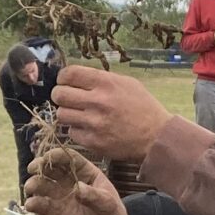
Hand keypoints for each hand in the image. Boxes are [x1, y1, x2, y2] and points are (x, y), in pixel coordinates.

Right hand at [23, 142, 131, 214]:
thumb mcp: (108, 205)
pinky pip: (40, 204)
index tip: (48, 157)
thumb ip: (93, 196)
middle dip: (40, 166)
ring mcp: (60, 195)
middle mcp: (70, 181)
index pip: (70, 159)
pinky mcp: (53, 211)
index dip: (58, 155)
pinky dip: (33, 203)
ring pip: (42, 185)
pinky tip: (30, 205)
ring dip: (34, 184)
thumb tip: (78, 188)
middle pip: (52, 168)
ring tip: (30, 188)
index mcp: (86, 173)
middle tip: (33, 168)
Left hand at [49, 64, 169, 161]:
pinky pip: (72, 133)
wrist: (155, 136)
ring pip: (61, 114)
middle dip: (60, 96)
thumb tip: (77, 78)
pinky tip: (88, 129)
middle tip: (67, 99)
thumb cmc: (142, 107)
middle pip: (59, 94)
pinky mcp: (93, 141)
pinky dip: (77, 131)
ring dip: (67, 114)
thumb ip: (101, 79)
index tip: (65, 82)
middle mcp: (97, 101)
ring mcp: (94, 123)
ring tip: (78, 115)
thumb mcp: (126, 83)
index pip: (69, 73)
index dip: (63, 78)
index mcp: (106, 82)